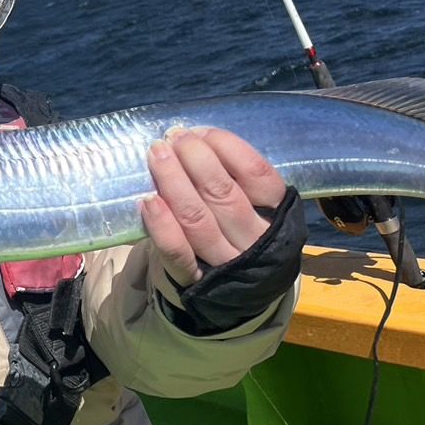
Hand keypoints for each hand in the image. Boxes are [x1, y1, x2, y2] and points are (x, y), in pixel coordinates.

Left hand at [142, 127, 286, 285]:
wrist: (234, 293)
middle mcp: (254, 241)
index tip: (200, 132)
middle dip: (195, 159)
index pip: (257, 174)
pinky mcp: (194, 280)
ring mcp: (225, 263)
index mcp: (277, 214)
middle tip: (173, 137)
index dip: (226, 147)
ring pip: (198, 219)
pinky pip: (178, 254)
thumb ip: (234, 176)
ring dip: (174, 182)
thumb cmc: (237, 230)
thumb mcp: (253, 203)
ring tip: (157, 155)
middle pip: (223, 194)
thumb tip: (195, 137)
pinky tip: (148, 201)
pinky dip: (162, 226)